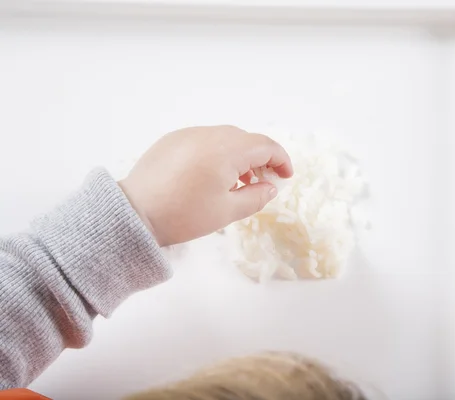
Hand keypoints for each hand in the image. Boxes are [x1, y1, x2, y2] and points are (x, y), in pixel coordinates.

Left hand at [118, 126, 292, 246]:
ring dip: (238, 156)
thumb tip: (270, 187)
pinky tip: (210, 176)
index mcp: (227, 150)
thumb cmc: (184, 215)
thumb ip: (256, 197)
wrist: (134, 214)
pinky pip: (203, 140)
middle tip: (262, 182)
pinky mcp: (172, 139)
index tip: (286, 177)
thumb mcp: (227, 212)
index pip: (265, 146)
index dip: (281, 160)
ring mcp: (188, 134)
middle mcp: (209, 134)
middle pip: (246, 140)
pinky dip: (216, 153)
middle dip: (260, 159)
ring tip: (236, 182)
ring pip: (224, 138)